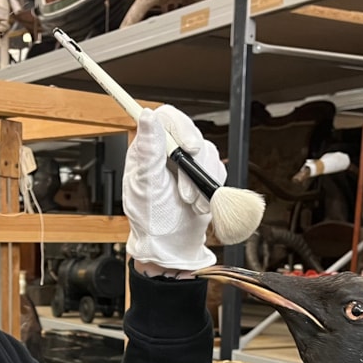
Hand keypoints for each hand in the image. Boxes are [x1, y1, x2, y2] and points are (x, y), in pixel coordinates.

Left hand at [123, 105, 224, 273]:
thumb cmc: (150, 219)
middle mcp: (167, 150)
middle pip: (191, 132)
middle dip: (194, 162)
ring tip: (188, 202)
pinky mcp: (203, 175)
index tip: (188, 148)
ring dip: (201, 180)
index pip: (166, 118)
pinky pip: (218, 170)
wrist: (170, 245)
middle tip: (186, 189)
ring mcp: (187, 162)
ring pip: (208, 152)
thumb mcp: (145, 185)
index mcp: (147, 148)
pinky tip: (199, 204)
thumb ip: (148, 150)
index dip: (181, 127)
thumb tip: (147, 117)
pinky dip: (211, 188)